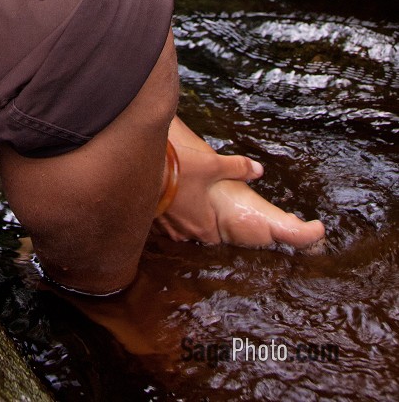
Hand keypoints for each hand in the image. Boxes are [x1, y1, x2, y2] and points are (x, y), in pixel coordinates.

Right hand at [156, 118, 325, 249]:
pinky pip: (161, 222)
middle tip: (201, 204)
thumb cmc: (181, 169)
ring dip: (182, 217)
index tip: (218, 214)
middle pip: (197, 232)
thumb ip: (238, 168)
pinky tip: (165, 198)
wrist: (143, 167)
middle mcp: (184, 232)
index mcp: (204, 225)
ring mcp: (165, 227)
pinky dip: (165, 212)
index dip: (218, 225)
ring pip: (178, 228)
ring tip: (183, 199)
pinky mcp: (150, 218)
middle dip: (200, 220)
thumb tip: (259, 170)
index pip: (217, 237)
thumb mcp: (213, 165)